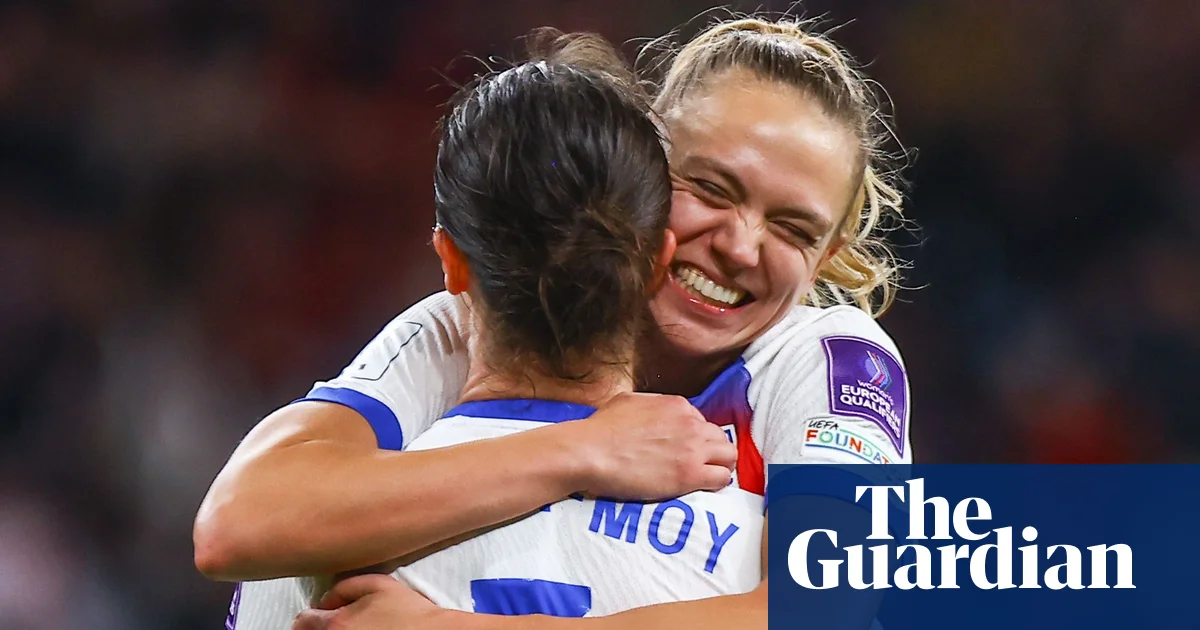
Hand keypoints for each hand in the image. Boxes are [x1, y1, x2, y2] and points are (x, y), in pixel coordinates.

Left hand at [293, 574, 457, 629]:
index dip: (309, 615)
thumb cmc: (408, 611)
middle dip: (318, 627)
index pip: (302, 622)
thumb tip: (325, 598)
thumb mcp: (377, 584)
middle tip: (335, 623)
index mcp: (336, 624)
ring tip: (352, 628)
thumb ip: (343, 586)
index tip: (318, 615)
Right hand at [570, 392, 735, 499]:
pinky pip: (722, 478)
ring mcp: (693, 449)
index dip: (694, 437)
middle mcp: (690, 424)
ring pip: (729, 456)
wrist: (591, 451)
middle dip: (712, 450)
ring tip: (706, 475)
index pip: (701, 421)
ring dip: (720, 465)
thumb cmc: (601, 429)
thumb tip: (655, 413)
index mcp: (677, 405)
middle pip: (720, 437)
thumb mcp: (629, 401)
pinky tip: (703, 486)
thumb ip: (652, 405)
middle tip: (698, 463)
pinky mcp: (690, 475)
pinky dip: (716, 483)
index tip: (685, 448)